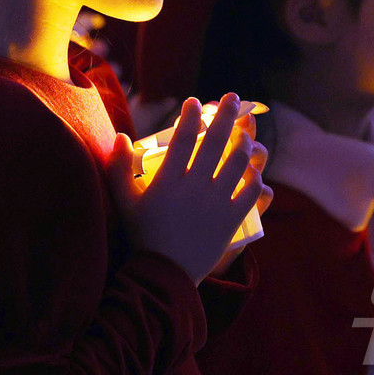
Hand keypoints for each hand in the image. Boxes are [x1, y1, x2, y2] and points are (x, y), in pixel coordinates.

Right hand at [106, 94, 267, 284]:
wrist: (164, 276)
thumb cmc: (142, 235)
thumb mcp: (123, 201)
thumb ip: (118, 168)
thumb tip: (121, 136)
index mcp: (168, 180)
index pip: (182, 138)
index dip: (190, 116)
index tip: (195, 101)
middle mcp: (195, 187)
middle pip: (215, 142)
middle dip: (226, 115)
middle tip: (232, 98)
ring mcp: (216, 203)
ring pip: (238, 164)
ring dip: (243, 143)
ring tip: (245, 133)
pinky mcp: (232, 220)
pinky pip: (250, 193)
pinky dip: (255, 178)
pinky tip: (255, 170)